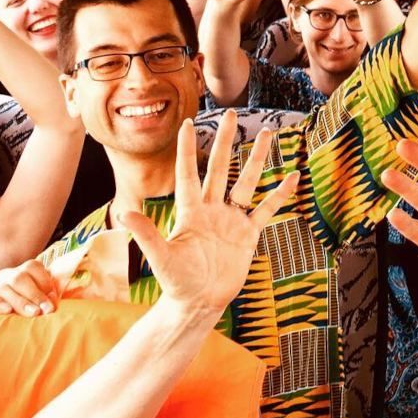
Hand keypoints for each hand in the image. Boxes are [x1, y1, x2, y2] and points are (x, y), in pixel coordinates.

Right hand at [0, 258, 60, 316]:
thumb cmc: (26, 310)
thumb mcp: (38, 301)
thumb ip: (47, 296)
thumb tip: (53, 298)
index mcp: (22, 271)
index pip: (33, 267)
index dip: (45, 281)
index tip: (53, 298)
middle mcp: (7, 275)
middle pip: (20, 278)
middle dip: (35, 294)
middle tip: (46, 310)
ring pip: (4, 288)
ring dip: (21, 302)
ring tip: (33, 313)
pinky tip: (7, 310)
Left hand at [119, 112, 297, 316]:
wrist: (199, 303)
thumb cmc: (176, 282)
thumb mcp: (161, 258)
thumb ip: (147, 235)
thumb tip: (124, 214)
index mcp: (190, 212)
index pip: (188, 173)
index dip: (187, 149)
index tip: (188, 123)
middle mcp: (212, 209)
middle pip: (220, 168)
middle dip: (225, 141)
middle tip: (231, 114)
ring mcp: (231, 220)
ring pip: (246, 181)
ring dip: (257, 159)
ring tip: (267, 133)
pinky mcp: (248, 234)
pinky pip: (266, 209)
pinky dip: (279, 195)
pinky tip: (292, 178)